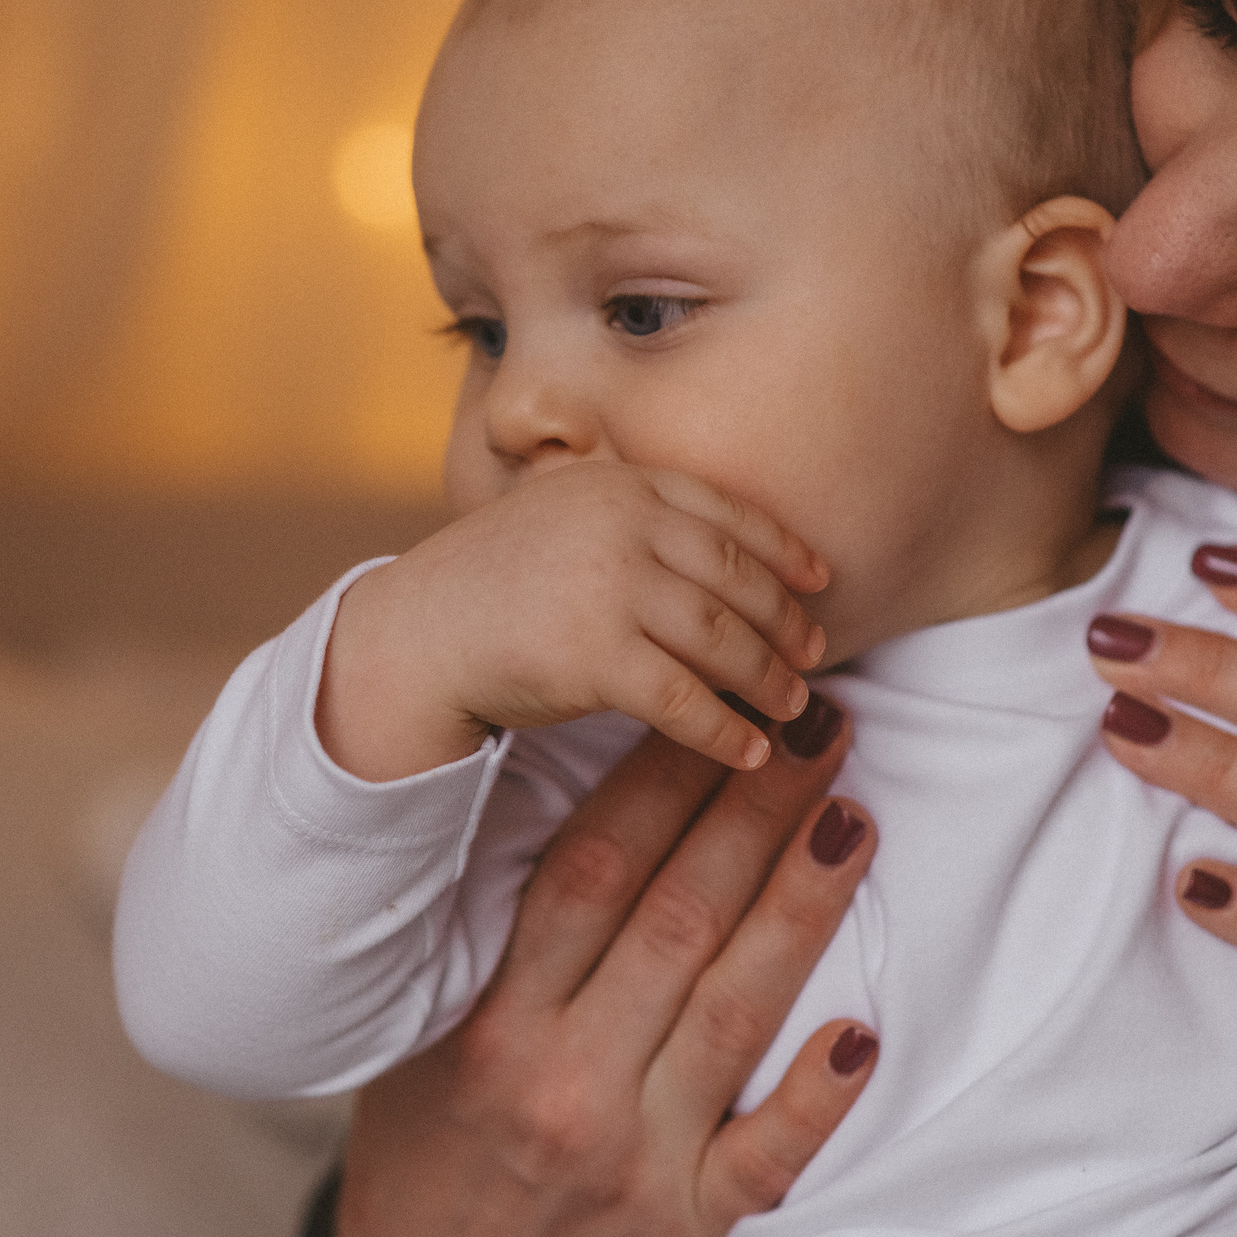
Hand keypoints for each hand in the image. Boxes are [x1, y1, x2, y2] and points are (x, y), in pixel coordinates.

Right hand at [319, 462, 828, 781]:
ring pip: (721, 639)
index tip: (820, 580)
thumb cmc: (493, 586)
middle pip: (735, 577)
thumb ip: (634, 525)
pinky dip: (724, 731)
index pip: (726, 513)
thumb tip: (729, 567)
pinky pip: (684, 699)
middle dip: (785, 621)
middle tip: (815, 654)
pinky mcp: (592, 656)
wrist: (415, 636)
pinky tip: (749, 753)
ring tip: (792, 705)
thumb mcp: (563, 521)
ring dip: (767, 678)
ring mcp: (607, 588)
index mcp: (617, 483)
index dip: (784, 549)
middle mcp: (620, 525)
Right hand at [334, 710, 877, 1236]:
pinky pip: (763, 1160)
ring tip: (850, 820)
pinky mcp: (683, 1223)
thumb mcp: (433, 1016)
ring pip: (731, 1014)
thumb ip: (507, 931)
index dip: (663, 782)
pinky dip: (813, 1098)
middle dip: (752, 813)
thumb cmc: (435, 1119)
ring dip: (799, 910)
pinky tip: (863, 1032)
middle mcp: (563, 1081)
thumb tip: (594, 790)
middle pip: (676, 921)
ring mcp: (631, 1157)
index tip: (719, 713)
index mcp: (495, 1019)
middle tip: (816, 727)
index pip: (593, 872)